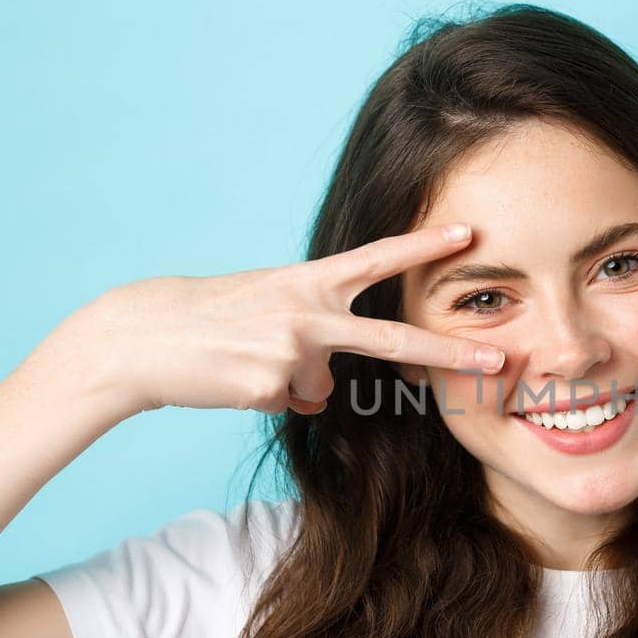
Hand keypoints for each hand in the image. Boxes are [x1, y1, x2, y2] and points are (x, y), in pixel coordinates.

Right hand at [46, 222, 501, 416]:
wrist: (140, 338)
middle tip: (497, 362)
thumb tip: (328, 388)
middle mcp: (307, 310)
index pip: (376, 260)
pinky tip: (229, 378)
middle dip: (449, 353)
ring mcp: (292, 349)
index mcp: (307, 281)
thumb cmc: (207, 319)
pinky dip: (263, 398)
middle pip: (392, 339)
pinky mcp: (272, 385)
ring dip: (286, 383)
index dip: (423, 246)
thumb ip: (311, 334)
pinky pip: (289, 404)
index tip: (467, 234)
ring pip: (320, 387)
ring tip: (239, 359)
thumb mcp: (266, 308)